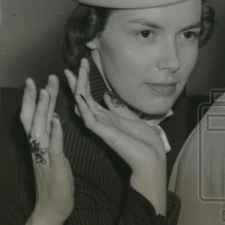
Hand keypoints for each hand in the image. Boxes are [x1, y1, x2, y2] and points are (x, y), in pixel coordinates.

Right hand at [20, 75, 73, 224]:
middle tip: (41, 78)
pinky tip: (56, 120)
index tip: (35, 82)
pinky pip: (54, 147)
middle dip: (36, 97)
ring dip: (44, 109)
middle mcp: (38, 149)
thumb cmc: (55, 186)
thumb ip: (52, 141)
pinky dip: (54, 133)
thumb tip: (52, 123)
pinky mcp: (55, 167)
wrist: (52, 210)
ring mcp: (45, 157)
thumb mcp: (54, 159)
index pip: (33, 118)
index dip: (33, 100)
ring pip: (41, 129)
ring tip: (47, 91)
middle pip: (33, 119)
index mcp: (39, 146)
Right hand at [64, 58, 166, 174]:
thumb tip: (107, 95)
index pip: (90, 97)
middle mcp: (102, 121)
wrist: (151, 159)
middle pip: (83, 98)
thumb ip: (119, 108)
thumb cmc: (145, 143)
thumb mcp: (133, 119)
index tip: (82, 65)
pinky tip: (78, 95)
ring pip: (83, 104)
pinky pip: (89, 119)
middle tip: (73, 65)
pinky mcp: (104, 133)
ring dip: (79, 88)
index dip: (84, 82)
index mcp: (108, 117)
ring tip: (75, 73)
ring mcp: (101, 127)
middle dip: (78, 81)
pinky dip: (83, 107)